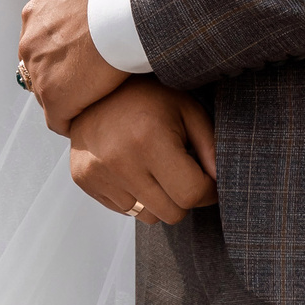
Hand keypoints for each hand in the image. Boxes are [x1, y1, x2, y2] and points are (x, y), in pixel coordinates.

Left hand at [19, 0, 129, 129]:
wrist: (126, 14)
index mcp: (35, 15)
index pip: (41, 41)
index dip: (62, 52)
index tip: (81, 56)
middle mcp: (29, 43)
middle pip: (40, 69)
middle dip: (60, 77)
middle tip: (88, 81)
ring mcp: (39, 72)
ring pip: (47, 96)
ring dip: (67, 100)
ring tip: (92, 103)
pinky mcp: (54, 99)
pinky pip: (58, 119)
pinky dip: (72, 121)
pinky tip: (89, 119)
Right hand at [67, 80, 216, 223]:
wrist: (92, 87)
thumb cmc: (147, 97)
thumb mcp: (186, 109)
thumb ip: (210, 146)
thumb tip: (221, 180)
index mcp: (149, 138)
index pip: (191, 194)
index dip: (208, 191)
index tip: (208, 179)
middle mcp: (120, 160)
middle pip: (172, 213)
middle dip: (183, 197)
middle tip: (180, 172)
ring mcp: (97, 172)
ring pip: (148, 217)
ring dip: (158, 200)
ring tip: (152, 168)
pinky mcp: (83, 179)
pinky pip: (123, 210)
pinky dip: (134, 196)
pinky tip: (130, 168)